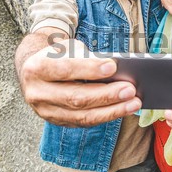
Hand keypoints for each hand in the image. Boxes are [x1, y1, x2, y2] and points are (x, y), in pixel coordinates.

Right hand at [16, 33, 140, 126]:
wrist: (36, 71)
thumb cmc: (59, 56)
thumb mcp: (69, 48)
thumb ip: (86, 58)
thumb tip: (115, 70)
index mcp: (37, 68)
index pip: (65, 69)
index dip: (89, 69)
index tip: (113, 67)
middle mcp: (37, 93)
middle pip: (75, 97)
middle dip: (106, 95)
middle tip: (130, 89)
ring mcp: (46, 111)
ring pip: (82, 116)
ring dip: (112, 111)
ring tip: (134, 102)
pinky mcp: (58, 122)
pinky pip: (85, 122)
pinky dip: (106, 116)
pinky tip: (123, 109)